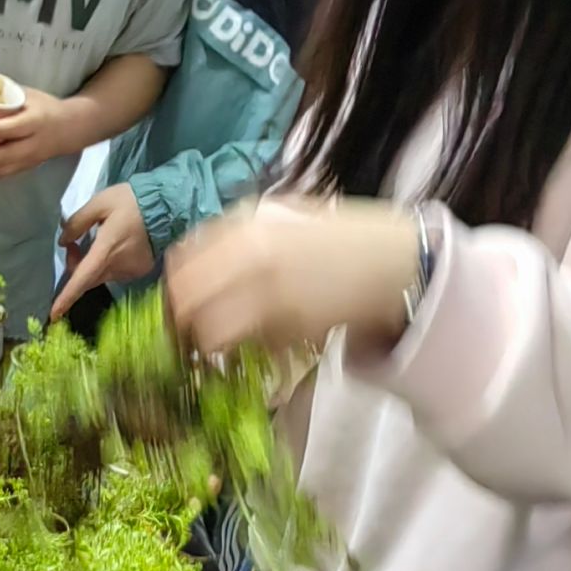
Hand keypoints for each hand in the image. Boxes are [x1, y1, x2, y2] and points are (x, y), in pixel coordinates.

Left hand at [0, 86, 79, 180]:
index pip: (13, 128)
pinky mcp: (25, 167)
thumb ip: (4, 94)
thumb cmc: (44, 108)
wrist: (69, 129)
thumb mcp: (29, 95)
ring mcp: (29, 160)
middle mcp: (33, 144)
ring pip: (1, 169)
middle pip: (5, 155)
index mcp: (36, 122)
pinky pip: (2, 173)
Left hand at [54, 183, 155, 316]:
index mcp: (106, 250)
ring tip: (97, 239)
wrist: (167, 205)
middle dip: (75, 266)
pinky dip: (108, 263)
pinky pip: (116, 272)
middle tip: (73, 242)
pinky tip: (115, 244)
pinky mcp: (140, 270)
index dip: (67, 297)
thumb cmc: (131, 201)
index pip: (82, 279)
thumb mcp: (100, 202)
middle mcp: (118, 267)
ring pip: (102, 275)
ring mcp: (131, 271)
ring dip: (92, 264)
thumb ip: (78, 222)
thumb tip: (63, 241)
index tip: (54, 315)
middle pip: (88, 278)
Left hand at [166, 198, 423, 357]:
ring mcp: (266, 286)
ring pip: (207, 330)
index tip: (180, 303)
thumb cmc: (344, 240)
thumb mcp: (286, 219)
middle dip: (181, 322)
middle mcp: (248, 250)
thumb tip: (202, 265)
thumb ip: (243, 236)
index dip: (174, 288)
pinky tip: (259, 347)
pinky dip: (244, 351)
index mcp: (245, 221)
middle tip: (190, 336)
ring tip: (223, 347)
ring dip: (209, 343)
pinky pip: (246, 345)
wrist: (396, 261)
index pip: (181, 260)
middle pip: (184, 297)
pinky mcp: (287, 321)